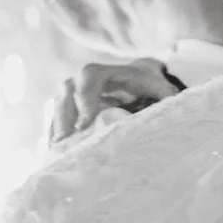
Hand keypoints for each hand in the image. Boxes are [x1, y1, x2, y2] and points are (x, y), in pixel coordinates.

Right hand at [48, 58, 183, 144]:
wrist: (148, 82)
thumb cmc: (157, 89)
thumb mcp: (166, 93)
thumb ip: (167, 103)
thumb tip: (168, 121)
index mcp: (115, 72)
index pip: (91, 76)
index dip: (85, 97)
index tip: (84, 126)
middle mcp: (93, 78)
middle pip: (68, 87)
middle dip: (64, 114)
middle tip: (64, 142)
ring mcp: (81, 89)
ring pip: (59, 100)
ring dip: (56, 124)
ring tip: (56, 150)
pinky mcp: (75, 104)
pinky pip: (58, 113)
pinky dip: (55, 129)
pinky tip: (55, 150)